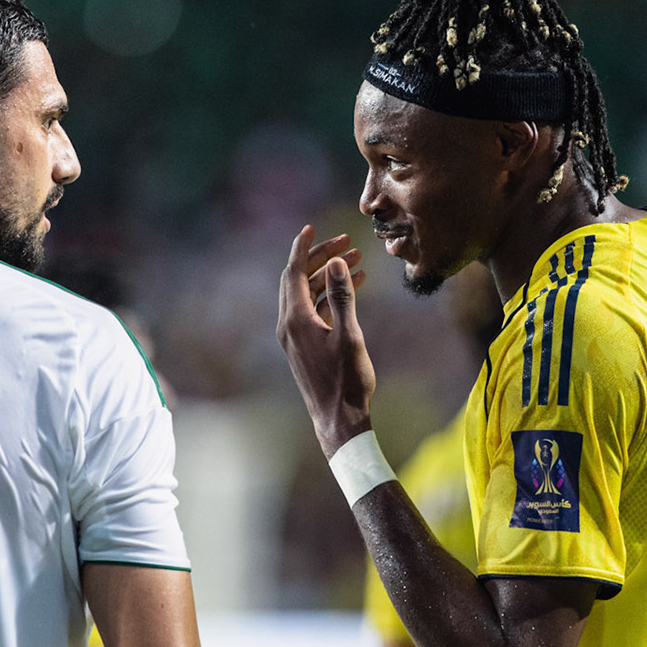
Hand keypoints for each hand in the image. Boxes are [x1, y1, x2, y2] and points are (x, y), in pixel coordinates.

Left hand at [276, 226, 371, 455]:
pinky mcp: (304, 345)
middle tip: (346, 243)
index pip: (293, 272)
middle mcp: (289, 325)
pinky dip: (329, 296)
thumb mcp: (349, 335)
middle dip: (320, 257)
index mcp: (296, 320)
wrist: (338, 419)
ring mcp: (294, 336)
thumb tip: (335, 262)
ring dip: (327, 276)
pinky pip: (312, 310)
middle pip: (297, 278)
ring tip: (357, 262)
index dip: (303, 247)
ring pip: (306, 294)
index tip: (311, 228)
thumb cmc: (346, 381)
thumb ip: (341, 296)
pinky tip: (353, 287)